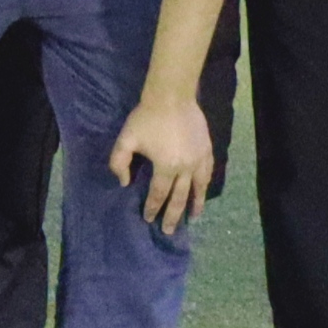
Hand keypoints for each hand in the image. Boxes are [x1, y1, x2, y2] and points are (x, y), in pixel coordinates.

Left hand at [108, 92, 216, 234]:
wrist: (172, 97)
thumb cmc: (146, 117)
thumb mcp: (126, 140)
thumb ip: (119, 163)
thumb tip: (124, 183)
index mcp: (166, 167)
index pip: (159, 194)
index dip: (153, 208)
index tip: (149, 219)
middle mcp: (185, 168)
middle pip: (179, 197)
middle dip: (173, 215)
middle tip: (169, 230)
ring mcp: (199, 159)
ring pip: (198, 188)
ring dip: (195, 204)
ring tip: (193, 218)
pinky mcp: (207, 150)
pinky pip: (208, 173)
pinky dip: (205, 185)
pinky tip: (203, 191)